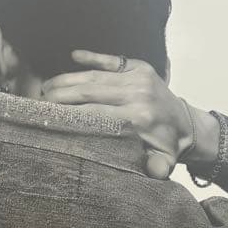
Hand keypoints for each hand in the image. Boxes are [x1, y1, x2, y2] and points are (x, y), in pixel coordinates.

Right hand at [41, 50, 215, 179]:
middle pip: (90, 91)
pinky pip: (112, 59)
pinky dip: (92, 56)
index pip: (94, 113)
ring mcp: (138, 77)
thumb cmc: (166, 145)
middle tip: (38, 100)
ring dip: (68, 79)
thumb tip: (150, 172)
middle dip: (61, 95)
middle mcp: (137, 94)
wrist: (188, 124)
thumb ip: (155, 167)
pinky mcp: (140, 66)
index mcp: (139, 118)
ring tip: (46, 86)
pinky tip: (74, 55)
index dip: (69, 113)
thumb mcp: (162, 162)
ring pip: (95, 76)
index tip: (47, 116)